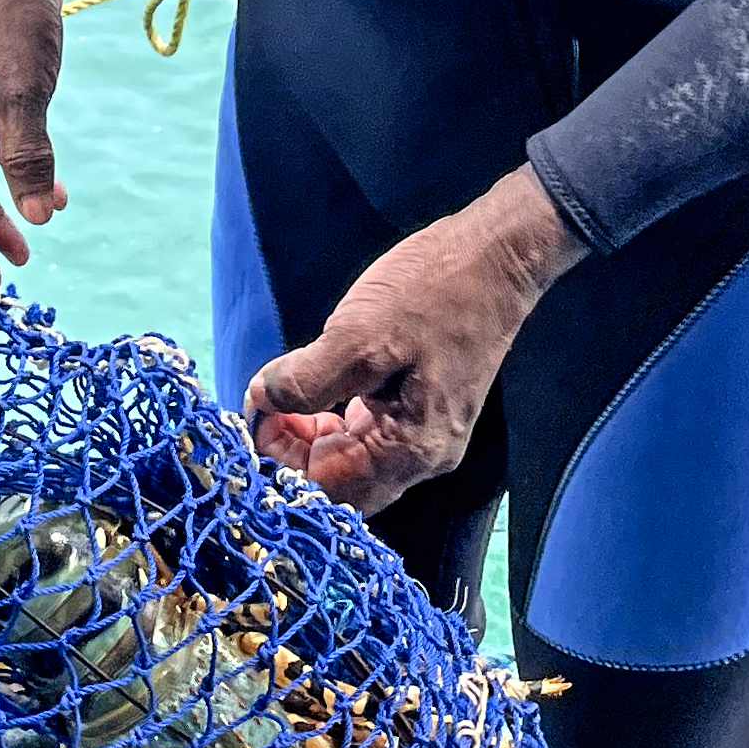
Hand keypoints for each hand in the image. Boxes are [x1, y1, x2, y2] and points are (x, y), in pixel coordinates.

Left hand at [245, 165, 583, 512]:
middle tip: (261, 407)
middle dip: (292, 454)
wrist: (496, 257)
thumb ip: (306, 379)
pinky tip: (315, 391)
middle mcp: (423, 457)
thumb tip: (260, 403)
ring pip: (352, 460)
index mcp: (410, 448)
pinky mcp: (424, 410)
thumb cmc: (432, 292)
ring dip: (309, 438)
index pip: (329, 489)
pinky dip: (333, 421)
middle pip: (341, 484)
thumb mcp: (359, 334)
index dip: (280, 463)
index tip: (251, 420)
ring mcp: (427, 435)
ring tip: (281, 397)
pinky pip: (368, 436)